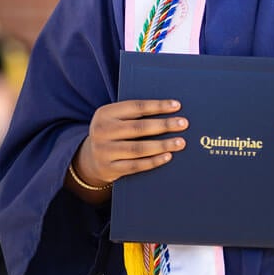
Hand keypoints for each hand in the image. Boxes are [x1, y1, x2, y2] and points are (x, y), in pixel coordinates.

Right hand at [73, 99, 187, 187]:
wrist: (90, 159)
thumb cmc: (112, 133)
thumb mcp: (115, 119)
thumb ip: (135, 114)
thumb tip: (169, 112)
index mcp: (105, 113)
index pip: (135, 107)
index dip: (157, 106)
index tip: (177, 106)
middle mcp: (102, 131)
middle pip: (139, 127)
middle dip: (164, 125)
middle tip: (183, 124)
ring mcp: (104, 151)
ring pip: (139, 148)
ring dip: (162, 145)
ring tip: (180, 142)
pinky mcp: (110, 168)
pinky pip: (136, 166)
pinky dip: (154, 161)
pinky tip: (168, 156)